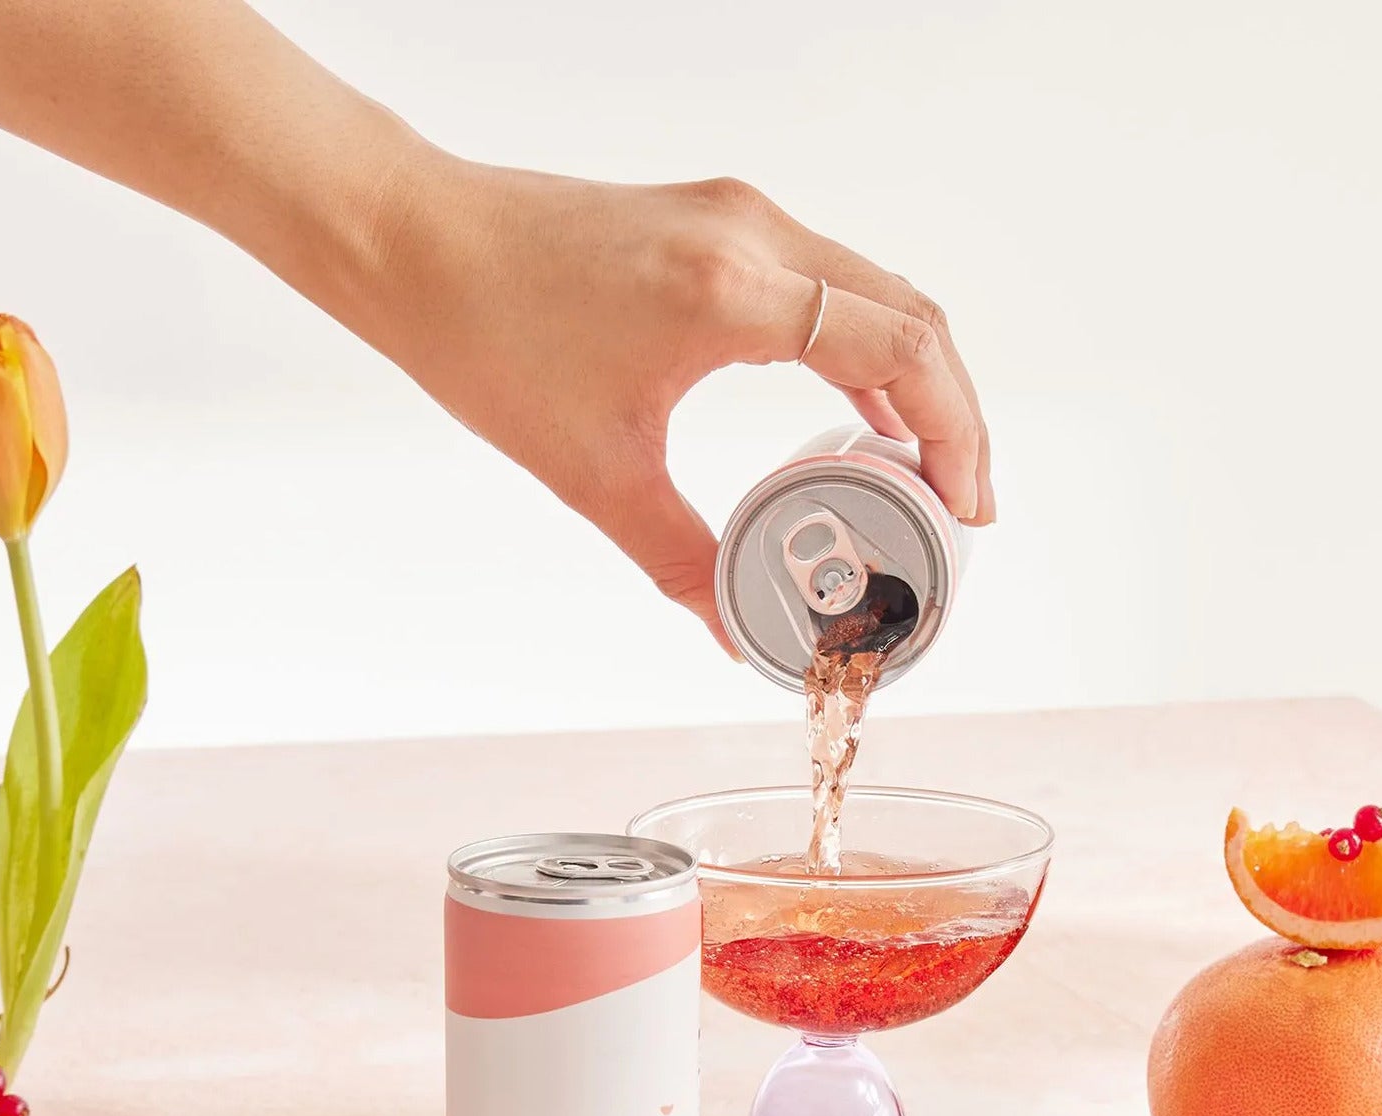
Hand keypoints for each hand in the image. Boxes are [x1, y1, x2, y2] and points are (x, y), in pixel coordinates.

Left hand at [354, 156, 993, 647]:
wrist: (416, 243)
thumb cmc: (486, 335)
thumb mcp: (593, 472)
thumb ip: (680, 558)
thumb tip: (733, 631)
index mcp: (733, 291)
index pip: (902, 350)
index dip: (956, 435)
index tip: (966, 509)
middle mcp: (754, 233)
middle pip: (914, 319)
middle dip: (954, 418)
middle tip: (958, 509)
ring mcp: (741, 218)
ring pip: (877, 298)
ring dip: (915, 384)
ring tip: (921, 479)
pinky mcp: (721, 223)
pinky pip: (830, 287)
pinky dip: (864, 354)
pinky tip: (859, 423)